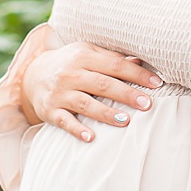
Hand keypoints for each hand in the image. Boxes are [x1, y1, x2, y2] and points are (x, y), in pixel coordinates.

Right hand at [20, 39, 160, 141]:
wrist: (33, 75)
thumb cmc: (70, 63)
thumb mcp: (88, 53)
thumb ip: (112, 57)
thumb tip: (140, 60)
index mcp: (83, 56)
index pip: (115, 65)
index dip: (136, 74)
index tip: (157, 83)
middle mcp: (71, 73)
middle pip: (103, 84)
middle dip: (126, 94)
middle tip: (147, 104)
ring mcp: (60, 93)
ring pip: (85, 104)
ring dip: (106, 113)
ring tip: (126, 120)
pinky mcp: (50, 111)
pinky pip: (64, 121)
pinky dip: (77, 129)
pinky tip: (91, 137)